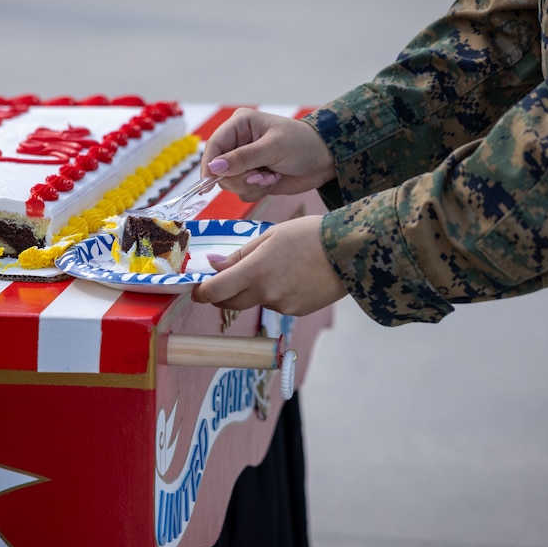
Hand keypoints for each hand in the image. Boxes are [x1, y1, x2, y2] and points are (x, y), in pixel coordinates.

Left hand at [191, 215, 345, 315]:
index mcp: (255, 271)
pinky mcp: (297, 312)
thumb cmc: (309, 235)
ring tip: (277, 266)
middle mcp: (266, 293)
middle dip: (223, 293)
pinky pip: (276, 305)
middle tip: (227, 277)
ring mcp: (282, 306)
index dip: (201, 293)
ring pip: (255, 301)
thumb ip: (239, 254)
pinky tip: (293, 276)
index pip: (215, 292)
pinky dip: (276, 294)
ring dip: (254, 290)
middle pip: (230, 303)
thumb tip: (213, 265)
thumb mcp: (269, 236)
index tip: (197, 289)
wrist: (350, 251)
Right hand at [200, 108, 335, 199]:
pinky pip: (242, 192)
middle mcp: (238, 143)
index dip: (209, 164)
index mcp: (240, 125)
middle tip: (260, 176)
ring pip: (229, 183)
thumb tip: (214, 167)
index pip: (214, 145)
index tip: (208, 182)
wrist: (325, 161)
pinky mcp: (252, 178)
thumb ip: (243, 158)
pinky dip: (257, 191)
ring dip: (251, 185)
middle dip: (239, 177)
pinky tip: (272, 180)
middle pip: (219, 169)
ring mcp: (245, 162)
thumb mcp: (273, 148)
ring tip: (270, 176)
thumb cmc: (302, 144)